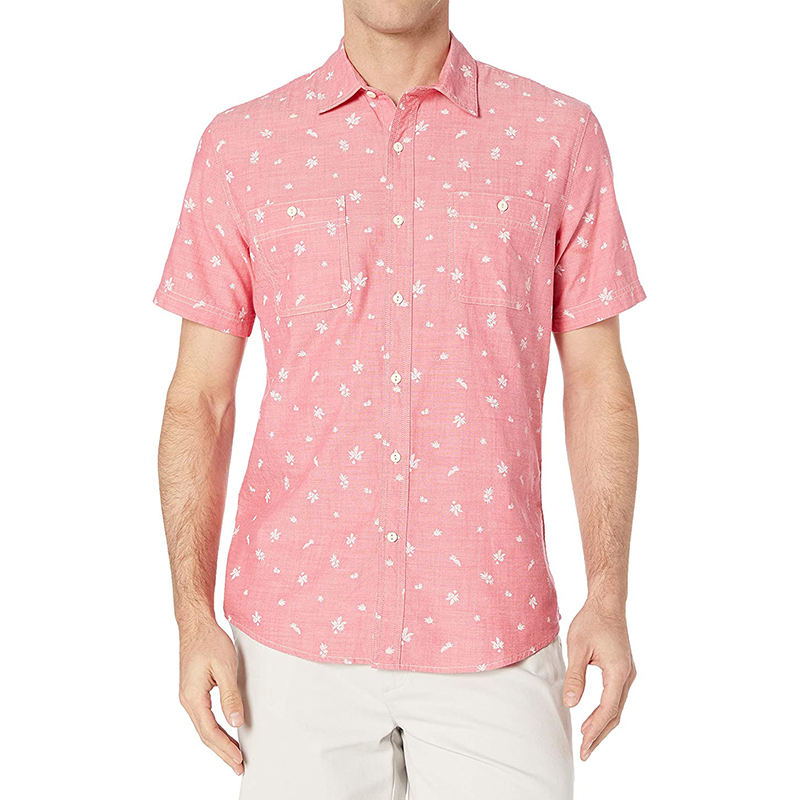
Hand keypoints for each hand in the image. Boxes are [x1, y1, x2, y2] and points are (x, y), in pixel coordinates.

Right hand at [178, 619, 244, 774]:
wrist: (195, 624)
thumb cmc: (209, 641)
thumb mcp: (224, 667)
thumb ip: (230, 696)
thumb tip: (236, 721)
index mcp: (192, 696)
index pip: (210, 731)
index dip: (225, 747)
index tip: (238, 759)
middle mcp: (187, 700)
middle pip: (205, 734)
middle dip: (222, 751)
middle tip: (238, 766)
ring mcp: (189, 696)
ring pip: (203, 727)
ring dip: (219, 742)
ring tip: (234, 755)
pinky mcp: (193, 691)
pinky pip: (204, 717)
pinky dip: (215, 729)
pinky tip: (225, 733)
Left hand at [562, 598, 635, 760]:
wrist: (607, 603)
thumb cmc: (592, 621)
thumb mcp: (578, 648)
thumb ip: (575, 677)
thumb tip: (571, 704)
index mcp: (618, 672)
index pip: (608, 710)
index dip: (595, 731)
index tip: (584, 747)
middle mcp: (627, 675)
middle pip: (615, 714)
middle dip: (600, 734)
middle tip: (585, 752)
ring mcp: (628, 673)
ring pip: (617, 706)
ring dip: (603, 724)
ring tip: (588, 740)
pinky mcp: (623, 669)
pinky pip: (616, 697)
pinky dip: (606, 711)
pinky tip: (594, 718)